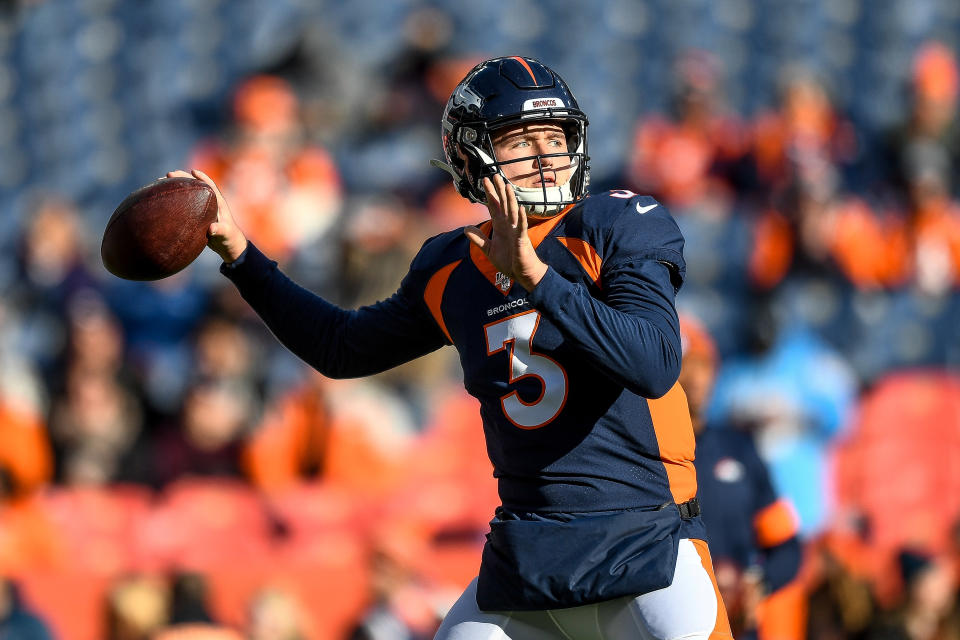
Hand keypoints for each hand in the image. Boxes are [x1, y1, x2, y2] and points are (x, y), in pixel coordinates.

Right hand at [166, 169, 247, 262]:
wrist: (227, 245)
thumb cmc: (229, 238)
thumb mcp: (225, 234)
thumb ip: (220, 230)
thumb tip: (212, 228)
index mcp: (218, 203)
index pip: (210, 186)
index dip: (202, 178)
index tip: (193, 171)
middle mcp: (209, 202)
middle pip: (196, 185)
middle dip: (183, 178)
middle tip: (169, 174)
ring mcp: (201, 207)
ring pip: (188, 192)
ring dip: (176, 185)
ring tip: (160, 181)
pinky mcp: (195, 214)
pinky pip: (184, 202)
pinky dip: (175, 198)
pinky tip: (163, 197)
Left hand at [464, 175, 547, 290]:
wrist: (521, 274)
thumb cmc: (509, 262)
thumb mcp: (489, 250)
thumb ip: (479, 239)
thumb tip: (466, 229)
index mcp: (500, 226)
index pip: (494, 206)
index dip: (489, 194)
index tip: (485, 181)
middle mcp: (508, 226)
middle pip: (503, 204)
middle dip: (498, 191)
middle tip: (494, 176)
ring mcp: (516, 231)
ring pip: (512, 212)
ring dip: (509, 200)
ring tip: (506, 186)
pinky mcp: (522, 240)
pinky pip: (521, 227)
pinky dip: (520, 218)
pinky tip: (520, 208)